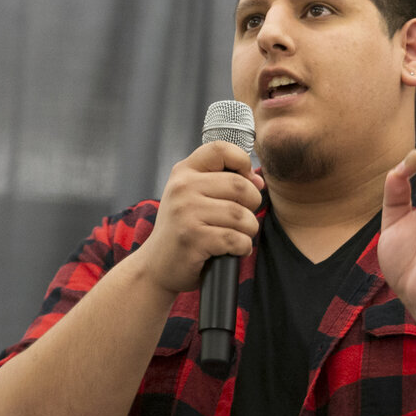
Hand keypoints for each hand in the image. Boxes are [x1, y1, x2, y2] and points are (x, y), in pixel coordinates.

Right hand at [134, 141, 263, 294]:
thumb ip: (223, 182)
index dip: (242, 162)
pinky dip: (242, 247)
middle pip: (240, 186)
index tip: (245, 181)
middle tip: (242, 218)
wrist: (157, 265)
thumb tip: (258, 180)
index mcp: (184, 172)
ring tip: (238, 235)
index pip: (221, 149)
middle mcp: (182, 187)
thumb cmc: (183, 229)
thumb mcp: (194, 197)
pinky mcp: (192, 238)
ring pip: (241, 215)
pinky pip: (236, 239)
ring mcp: (186, 213)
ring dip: (248, 230)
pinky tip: (233, 250)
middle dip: (252, 204)